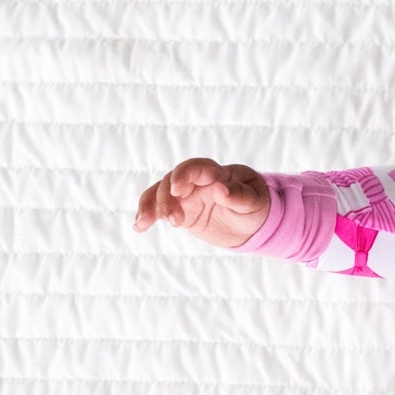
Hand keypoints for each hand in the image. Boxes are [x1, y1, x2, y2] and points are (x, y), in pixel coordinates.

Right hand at [132, 158, 270, 248]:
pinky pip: (159, 210)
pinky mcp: (180, 211)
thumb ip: (238, 196)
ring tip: (143, 223)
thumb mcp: (254, 201)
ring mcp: (185, 195)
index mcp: (216, 173)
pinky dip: (147, 215)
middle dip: (167, 199)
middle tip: (175, 221)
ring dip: (150, 207)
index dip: (183, 175)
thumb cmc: (256, 205)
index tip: (177, 190)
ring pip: (159, 194)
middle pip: (172, 182)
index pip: (196, 168)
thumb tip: (220, 189)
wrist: (253, 223)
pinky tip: (138, 226)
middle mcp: (196, 181)